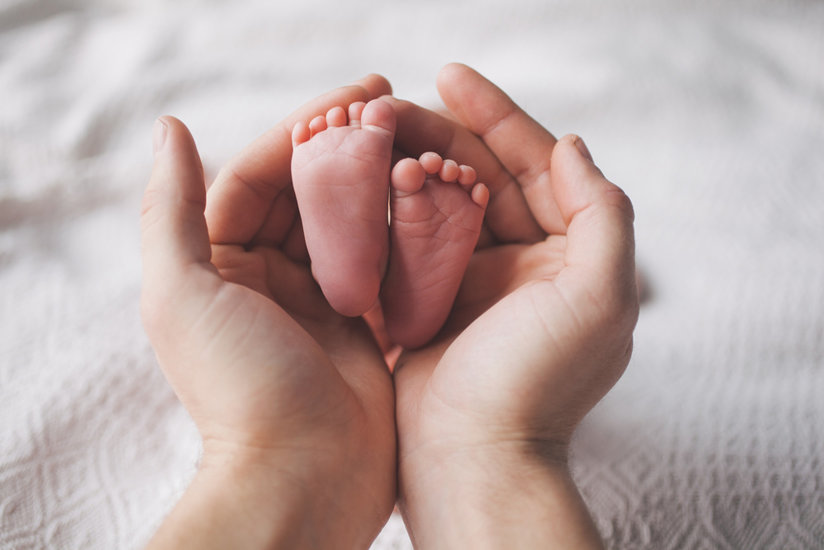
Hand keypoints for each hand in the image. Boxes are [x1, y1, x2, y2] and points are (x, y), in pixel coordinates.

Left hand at [140, 76, 395, 548]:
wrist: (303, 478)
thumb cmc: (239, 389)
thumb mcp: (183, 294)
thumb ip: (170, 210)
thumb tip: (170, 128)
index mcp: (222, 262)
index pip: (259, 174)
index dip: (302, 129)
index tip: (355, 97)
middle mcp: (269, 276)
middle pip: (308, 191)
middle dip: (347, 147)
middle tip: (395, 106)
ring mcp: (321, 299)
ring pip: (351, 221)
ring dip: (379, 181)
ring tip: (419, 143)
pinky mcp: (364, 324)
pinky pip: (384, 261)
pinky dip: (405, 229)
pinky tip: (434, 199)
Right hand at [386, 64, 638, 547]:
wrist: (473, 461)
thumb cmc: (537, 382)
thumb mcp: (599, 295)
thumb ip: (602, 214)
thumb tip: (572, 145)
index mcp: (567, 253)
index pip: (533, 164)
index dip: (496, 115)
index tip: (449, 75)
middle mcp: (522, 261)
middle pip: (479, 175)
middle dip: (438, 134)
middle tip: (389, 104)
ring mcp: (471, 280)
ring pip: (437, 202)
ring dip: (407, 165)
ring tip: (369, 134)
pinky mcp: (427, 301)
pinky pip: (406, 239)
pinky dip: (385, 209)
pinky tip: (359, 182)